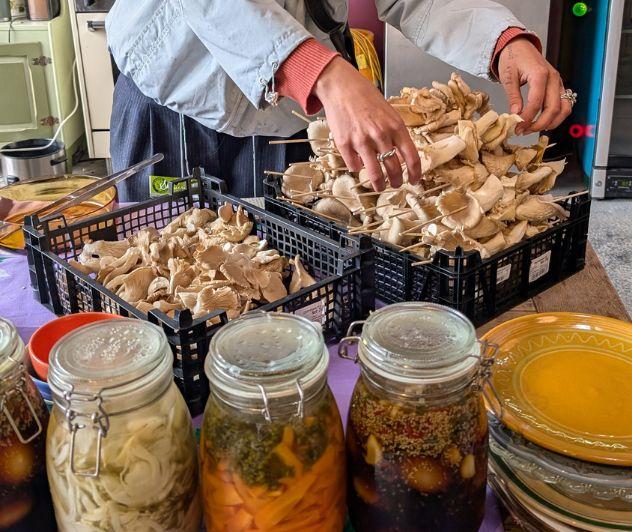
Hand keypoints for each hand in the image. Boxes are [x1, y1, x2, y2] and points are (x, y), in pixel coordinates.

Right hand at [313, 57, 420, 190]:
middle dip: (396, 181)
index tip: (414, 181)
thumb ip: (395, 133)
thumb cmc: (366, 97)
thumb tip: (398, 155)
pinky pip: (354, 166)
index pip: (412, 156)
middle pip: (393, 168)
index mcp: (396, 126)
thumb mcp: (388, 113)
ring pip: (374, 173)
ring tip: (379, 186)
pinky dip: (357, 168)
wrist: (341, 86)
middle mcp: (381, 135)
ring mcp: (362, 141)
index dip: (415, 173)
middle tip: (395, 185)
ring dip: (378, 183)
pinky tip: (358, 164)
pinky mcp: (344, 144)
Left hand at [498, 37, 571, 133]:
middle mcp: (553, 78)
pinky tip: (541, 122)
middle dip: (539, 124)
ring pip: (564, 108)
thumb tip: (515, 115)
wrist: (518, 45)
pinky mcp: (557, 85)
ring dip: (551, 122)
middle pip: (554, 108)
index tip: (517, 127)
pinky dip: (556, 116)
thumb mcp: (508, 77)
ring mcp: (558, 82)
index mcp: (540, 74)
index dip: (527, 118)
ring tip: (533, 129)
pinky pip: (564, 104)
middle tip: (523, 131)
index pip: (536, 103)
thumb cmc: (512, 58)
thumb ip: (513, 97)